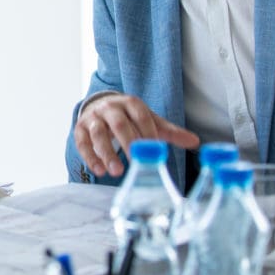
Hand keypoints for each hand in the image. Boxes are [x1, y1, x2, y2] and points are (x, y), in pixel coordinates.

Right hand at [74, 93, 199, 177]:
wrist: (99, 105)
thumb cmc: (129, 117)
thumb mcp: (148, 120)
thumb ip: (169, 131)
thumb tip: (195, 142)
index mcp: (130, 103)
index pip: (140, 115)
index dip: (147, 132)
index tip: (154, 150)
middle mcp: (110, 108)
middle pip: (118, 123)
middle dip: (127, 142)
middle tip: (136, 162)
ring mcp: (93, 118)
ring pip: (97, 133)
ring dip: (106, 153)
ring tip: (116, 171)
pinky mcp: (79, 128)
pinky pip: (82, 142)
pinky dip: (90, 157)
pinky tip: (99, 171)